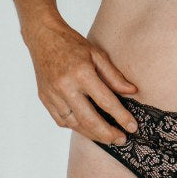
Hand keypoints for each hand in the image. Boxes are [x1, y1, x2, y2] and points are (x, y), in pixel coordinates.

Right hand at [25, 19, 138, 143]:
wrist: (43, 37)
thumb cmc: (72, 44)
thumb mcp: (97, 54)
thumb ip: (114, 76)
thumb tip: (132, 91)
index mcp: (81, 73)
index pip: (106, 101)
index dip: (121, 117)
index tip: (132, 127)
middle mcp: (65, 87)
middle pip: (89, 119)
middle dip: (107, 134)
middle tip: (121, 140)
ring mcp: (53, 95)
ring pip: (75, 124)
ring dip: (92, 134)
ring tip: (108, 137)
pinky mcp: (45, 99)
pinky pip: (62, 120)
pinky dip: (76, 127)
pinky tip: (88, 128)